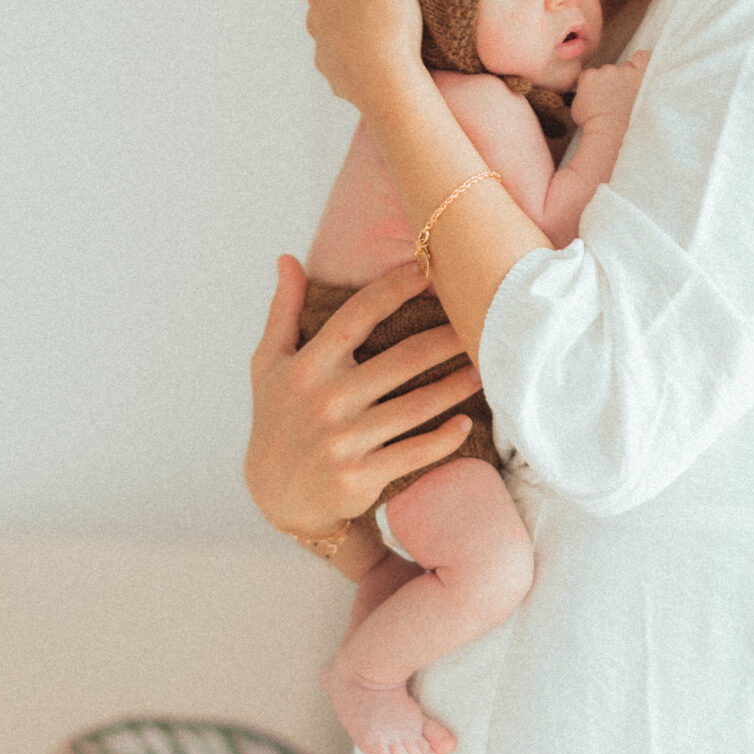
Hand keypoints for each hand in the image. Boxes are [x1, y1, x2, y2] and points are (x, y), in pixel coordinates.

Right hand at [244, 254, 485, 533]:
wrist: (275, 495)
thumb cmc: (276, 419)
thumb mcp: (269, 364)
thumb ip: (284, 311)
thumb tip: (287, 258)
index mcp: (307, 366)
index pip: (357, 315)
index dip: (394, 288)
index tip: (428, 269)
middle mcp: (326, 400)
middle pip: (402, 359)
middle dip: (447, 338)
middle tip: (481, 323)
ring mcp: (345, 440)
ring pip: (417, 405)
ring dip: (457, 385)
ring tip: (484, 368)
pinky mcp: (361, 475)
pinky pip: (415, 452)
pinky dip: (445, 438)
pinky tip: (467, 423)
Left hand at [302, 0, 425, 113]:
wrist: (387, 84)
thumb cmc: (384, 15)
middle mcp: (312, 12)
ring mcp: (323, 46)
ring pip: (339, 18)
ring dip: (358, 12)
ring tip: (392, 14)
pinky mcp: (338, 73)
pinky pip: (348, 53)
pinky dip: (362, 47)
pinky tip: (387, 49)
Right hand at [570, 50, 648, 147]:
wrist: (612, 133)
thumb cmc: (594, 125)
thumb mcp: (577, 108)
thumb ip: (582, 93)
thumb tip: (586, 90)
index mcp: (589, 76)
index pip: (592, 75)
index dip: (596, 87)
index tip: (601, 98)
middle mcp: (606, 70)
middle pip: (609, 71)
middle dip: (612, 83)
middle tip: (616, 100)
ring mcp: (625, 72)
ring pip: (626, 67)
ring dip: (627, 77)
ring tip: (629, 95)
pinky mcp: (640, 75)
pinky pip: (643, 58)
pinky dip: (641, 61)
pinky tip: (640, 70)